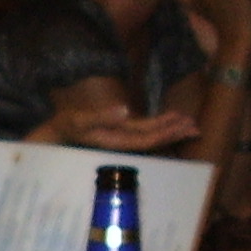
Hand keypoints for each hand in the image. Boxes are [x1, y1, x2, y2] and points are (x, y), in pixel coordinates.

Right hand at [43, 101, 200, 152]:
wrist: (54, 135)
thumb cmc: (65, 127)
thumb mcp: (79, 120)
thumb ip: (101, 117)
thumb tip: (125, 110)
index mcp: (116, 139)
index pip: (146, 138)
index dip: (165, 132)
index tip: (182, 124)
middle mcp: (122, 141)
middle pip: (153, 139)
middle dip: (174, 133)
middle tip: (195, 127)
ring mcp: (122, 137)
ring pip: (150, 136)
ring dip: (169, 130)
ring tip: (189, 125)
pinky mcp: (119, 132)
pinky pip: (144, 132)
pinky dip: (158, 127)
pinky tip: (168, 122)